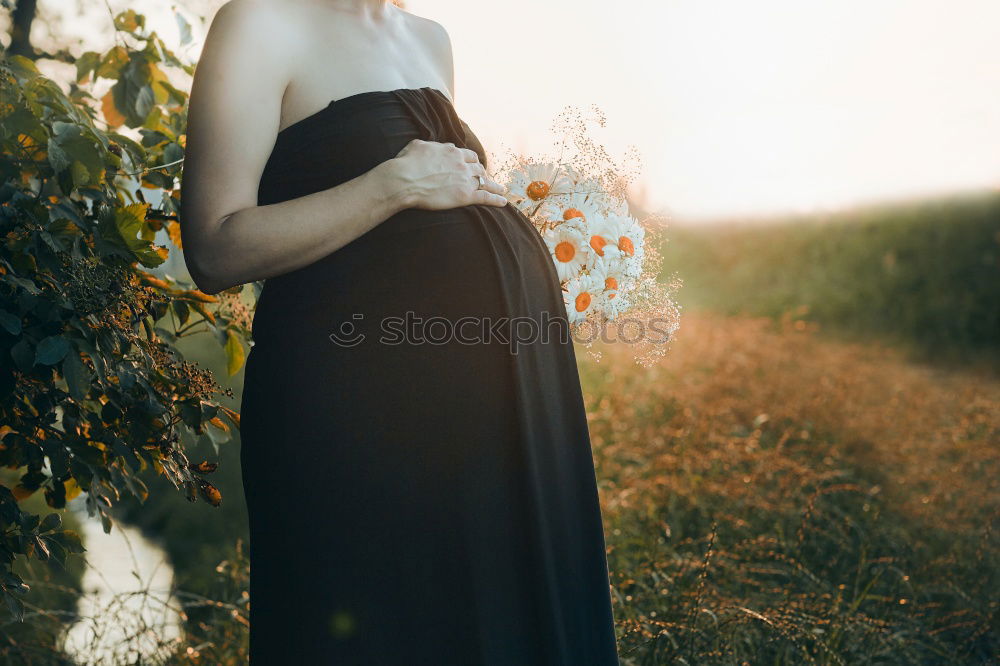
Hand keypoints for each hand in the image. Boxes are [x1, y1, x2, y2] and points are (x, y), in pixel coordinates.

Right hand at [387, 139, 507, 209]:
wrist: (404, 180)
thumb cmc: (406, 163)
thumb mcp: (418, 146)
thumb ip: (430, 145)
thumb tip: (432, 145)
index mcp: (451, 151)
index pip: (468, 155)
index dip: (472, 161)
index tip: (473, 166)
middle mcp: (461, 163)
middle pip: (479, 168)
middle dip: (483, 173)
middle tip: (487, 179)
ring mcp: (465, 179)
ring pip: (485, 181)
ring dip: (494, 185)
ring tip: (501, 190)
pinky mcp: (465, 195)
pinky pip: (485, 197)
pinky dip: (496, 199)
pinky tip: (503, 202)